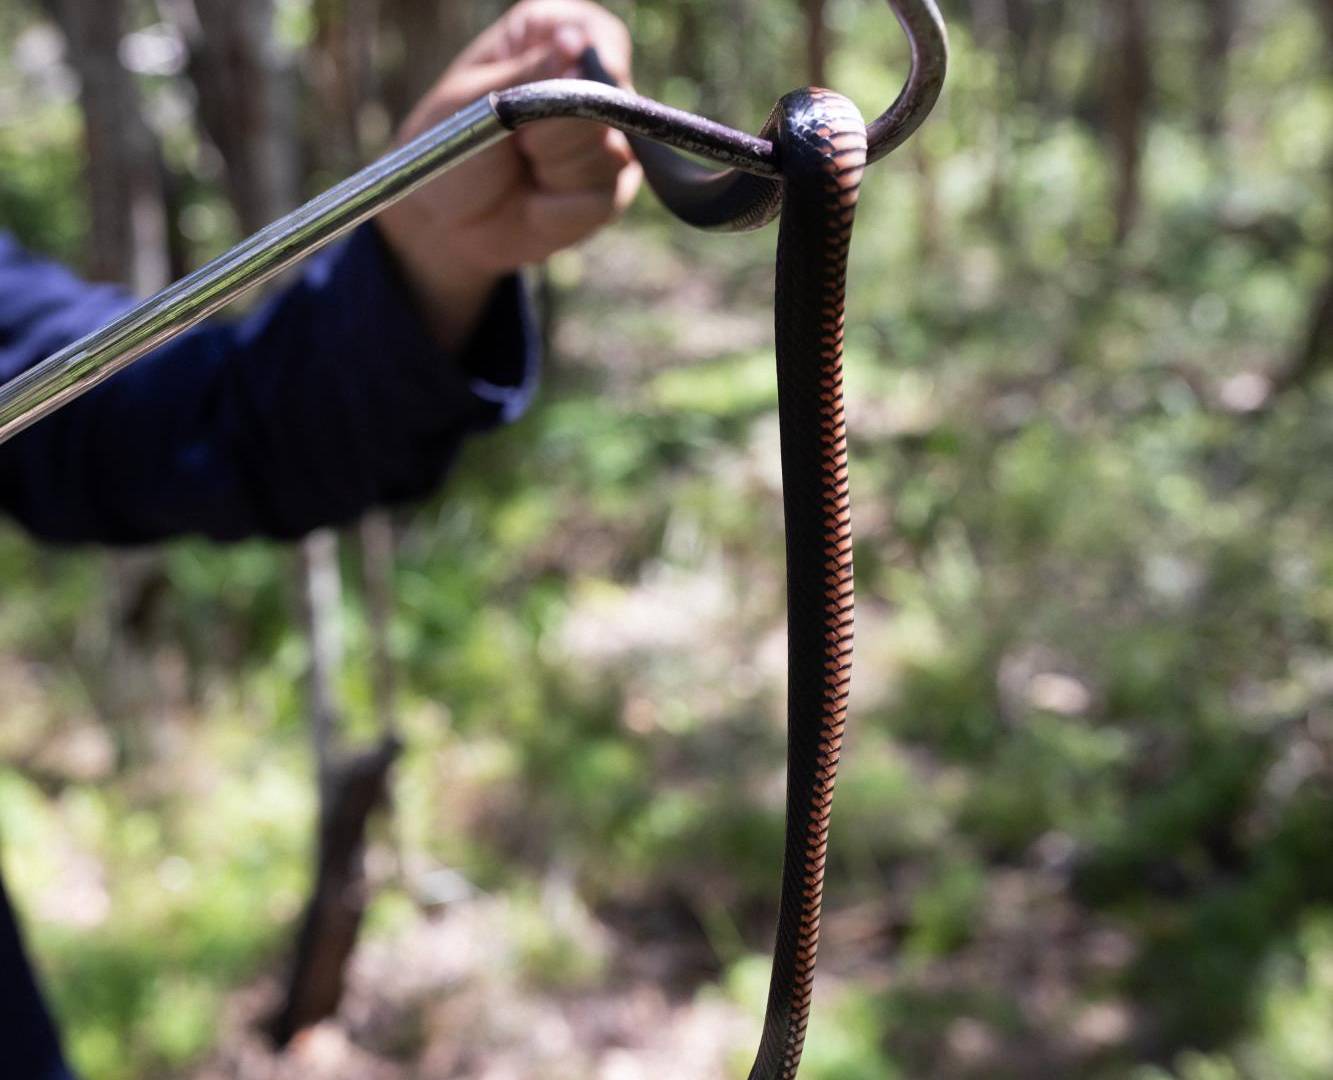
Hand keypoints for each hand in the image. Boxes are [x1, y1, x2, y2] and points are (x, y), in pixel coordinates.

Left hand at [376, 0, 640, 351]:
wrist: (438, 226)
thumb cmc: (440, 151)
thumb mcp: (471, 104)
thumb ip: (531, 76)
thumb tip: (579, 45)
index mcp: (551, 36)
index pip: (598, 33)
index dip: (582, 61)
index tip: (545, 82)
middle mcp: (587, 82)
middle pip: (608, 96)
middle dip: (552, 128)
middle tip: (511, 145)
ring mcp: (606, 140)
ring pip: (609, 150)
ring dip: (553, 169)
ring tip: (519, 174)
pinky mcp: (611, 192)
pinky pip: (605, 196)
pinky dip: (563, 207)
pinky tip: (536, 205)